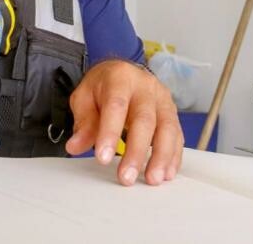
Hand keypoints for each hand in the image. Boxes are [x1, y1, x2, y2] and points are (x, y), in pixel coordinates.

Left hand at [65, 59, 183, 185]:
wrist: (122, 73)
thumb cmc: (102, 88)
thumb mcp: (84, 98)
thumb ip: (83, 123)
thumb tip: (75, 147)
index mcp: (120, 78)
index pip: (116, 105)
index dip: (110, 133)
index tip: (103, 159)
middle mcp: (146, 86)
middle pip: (145, 119)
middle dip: (136, 151)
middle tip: (126, 177)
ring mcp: (163, 99)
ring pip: (168, 128)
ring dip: (161, 157)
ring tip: (152, 179)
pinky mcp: (173, 113)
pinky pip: (177, 135)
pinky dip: (174, 156)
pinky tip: (166, 173)